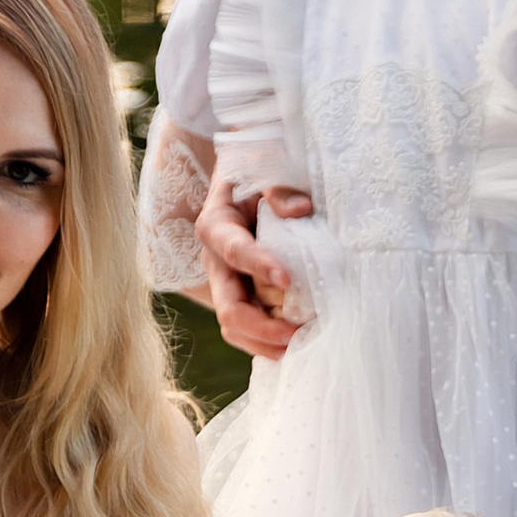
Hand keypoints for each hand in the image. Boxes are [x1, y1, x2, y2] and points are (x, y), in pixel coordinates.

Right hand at [199, 170, 309, 360]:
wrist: (246, 180)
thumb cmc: (258, 172)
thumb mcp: (265, 169)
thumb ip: (279, 186)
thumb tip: (300, 209)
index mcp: (216, 226)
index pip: (234, 251)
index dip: (259, 266)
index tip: (287, 279)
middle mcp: (215, 261)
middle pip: (229, 307)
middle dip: (262, 327)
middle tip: (298, 334)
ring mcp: (226, 283)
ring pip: (234, 327)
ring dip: (265, 344)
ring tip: (300, 347)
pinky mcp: (240, 294)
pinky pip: (246, 329)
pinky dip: (267, 342)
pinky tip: (295, 346)